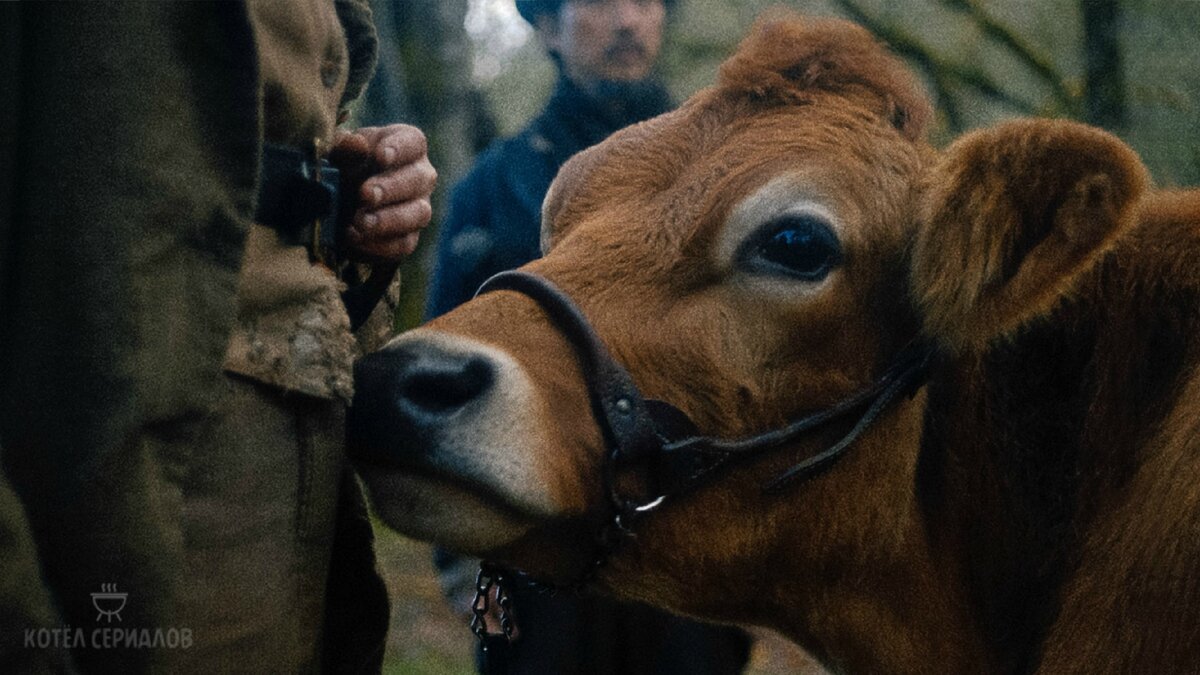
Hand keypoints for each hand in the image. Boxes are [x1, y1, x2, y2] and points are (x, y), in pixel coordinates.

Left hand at [329, 124, 436, 261]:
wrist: (337, 205)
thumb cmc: (343, 168)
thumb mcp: (338, 155)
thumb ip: (346, 149)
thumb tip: (357, 143)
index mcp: (407, 146)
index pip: (413, 142)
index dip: (399, 149)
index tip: (380, 156)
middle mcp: (421, 176)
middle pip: (419, 179)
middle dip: (391, 188)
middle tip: (365, 193)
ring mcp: (419, 208)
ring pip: (418, 214)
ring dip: (388, 219)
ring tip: (360, 222)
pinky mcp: (409, 238)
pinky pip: (404, 243)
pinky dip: (379, 244)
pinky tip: (356, 238)